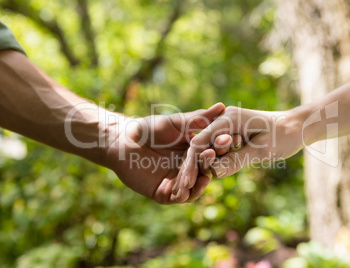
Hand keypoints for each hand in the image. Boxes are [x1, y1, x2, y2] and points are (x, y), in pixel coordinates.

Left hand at [105, 103, 224, 203]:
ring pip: (193, 187)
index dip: (218, 150)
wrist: (123, 141)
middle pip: (204, 171)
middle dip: (209, 167)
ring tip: (204, 178)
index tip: (226, 143)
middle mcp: (188, 168)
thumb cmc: (148, 127)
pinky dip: (184, 194)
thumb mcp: (176, 122)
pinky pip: (178, 197)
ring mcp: (177, 181)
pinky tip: (187, 189)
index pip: (211, 154)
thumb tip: (222, 106)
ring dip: (199, 184)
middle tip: (213, 160)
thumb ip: (198, 118)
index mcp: (193, 152)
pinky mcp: (164, 193)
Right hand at [172, 106, 303, 198]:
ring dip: (195, 168)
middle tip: (179, 192)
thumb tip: (214, 172)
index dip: (192, 163)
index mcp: (229, 118)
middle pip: (199, 146)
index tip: (185, 183)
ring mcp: (225, 129)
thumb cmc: (284, 135)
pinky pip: (214, 152)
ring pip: (204, 149)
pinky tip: (200, 181)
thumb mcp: (263, 149)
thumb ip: (238, 159)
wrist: (296, 127)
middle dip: (189, 168)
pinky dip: (207, 165)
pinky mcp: (229, 137)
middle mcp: (223, 121)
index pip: (202, 141)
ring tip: (184, 190)